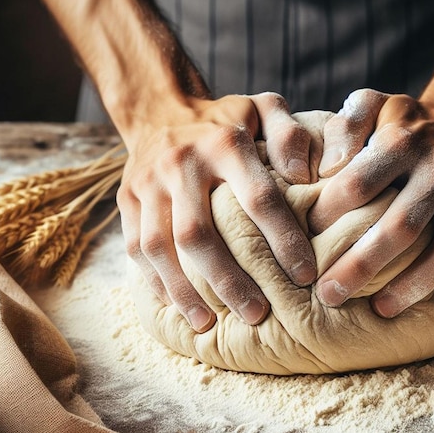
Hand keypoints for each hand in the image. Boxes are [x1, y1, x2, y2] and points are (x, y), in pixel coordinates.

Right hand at [117, 92, 317, 330]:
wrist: (160, 108)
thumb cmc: (225, 119)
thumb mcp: (263, 108)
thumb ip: (290, 135)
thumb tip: (307, 177)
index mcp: (224, 143)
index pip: (259, 199)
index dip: (283, 240)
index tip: (305, 275)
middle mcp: (181, 164)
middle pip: (200, 234)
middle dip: (229, 281)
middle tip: (256, 314)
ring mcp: (147, 184)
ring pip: (161, 247)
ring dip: (185, 290)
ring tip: (208, 324)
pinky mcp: (126, 200)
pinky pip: (136, 248)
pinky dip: (156, 281)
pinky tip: (177, 306)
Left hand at [308, 88, 433, 317]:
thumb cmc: (404, 125)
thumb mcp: (371, 107)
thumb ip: (344, 126)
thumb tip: (325, 167)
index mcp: (403, 141)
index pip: (357, 186)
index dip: (327, 218)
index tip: (306, 241)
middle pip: (400, 227)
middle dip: (360, 266)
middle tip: (330, 295)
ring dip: (413, 285)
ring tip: (381, 308)